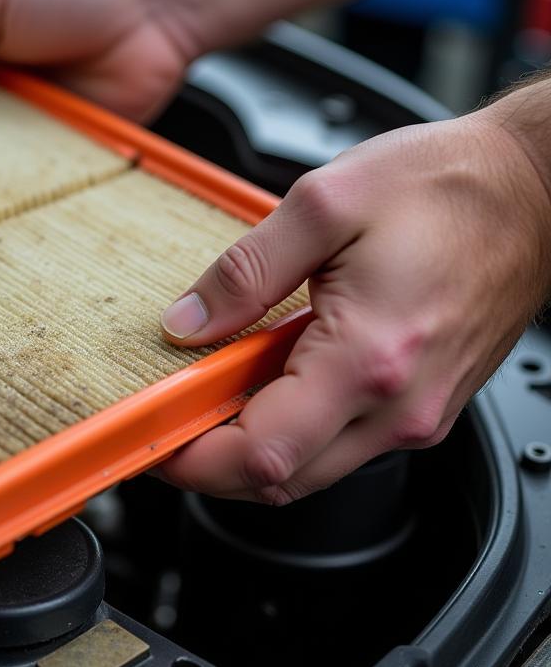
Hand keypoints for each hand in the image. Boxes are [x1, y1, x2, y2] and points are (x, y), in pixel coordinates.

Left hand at [155, 110, 550, 502]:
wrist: (534, 188)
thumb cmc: (450, 187)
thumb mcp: (325, 204)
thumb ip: (244, 273)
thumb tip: (186, 322)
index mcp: (368, 359)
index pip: (261, 454)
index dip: (194, 461)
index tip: (153, 440)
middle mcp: (398, 407)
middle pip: (280, 480)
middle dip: (211, 463)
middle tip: (169, 420)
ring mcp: (416, 414)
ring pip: (309, 469)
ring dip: (250, 447)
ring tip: (216, 393)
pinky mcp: (422, 407)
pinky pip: (341, 444)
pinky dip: (292, 429)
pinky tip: (272, 382)